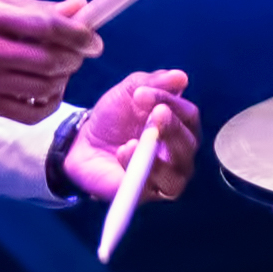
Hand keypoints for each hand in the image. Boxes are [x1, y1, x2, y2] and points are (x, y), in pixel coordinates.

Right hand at [0, 0, 101, 124]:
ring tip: (61, 70)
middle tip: (77, 55)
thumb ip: (39, 9)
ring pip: (43, 88)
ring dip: (63, 80)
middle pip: (48, 61)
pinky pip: (29, 113)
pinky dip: (49, 104)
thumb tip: (82, 7)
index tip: (94, 42)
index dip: (78, 35)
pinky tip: (48, 91)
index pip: (45, 27)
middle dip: (74, 59)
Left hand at [63, 69, 199, 202]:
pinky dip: (140, 169)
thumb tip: (181, 77)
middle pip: (189, 143)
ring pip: (177, 169)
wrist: (83, 143)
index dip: (170, 101)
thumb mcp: (129, 92)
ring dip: (157, 151)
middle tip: (154, 113)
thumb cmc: (113, 118)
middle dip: (171, 127)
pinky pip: (152, 186)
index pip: (188, 115)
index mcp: (181, 126)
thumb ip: (153, 82)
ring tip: (133, 139)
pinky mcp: (149, 194)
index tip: (141, 93)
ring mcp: (168, 177)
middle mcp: (181, 153)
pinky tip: (123, 152)